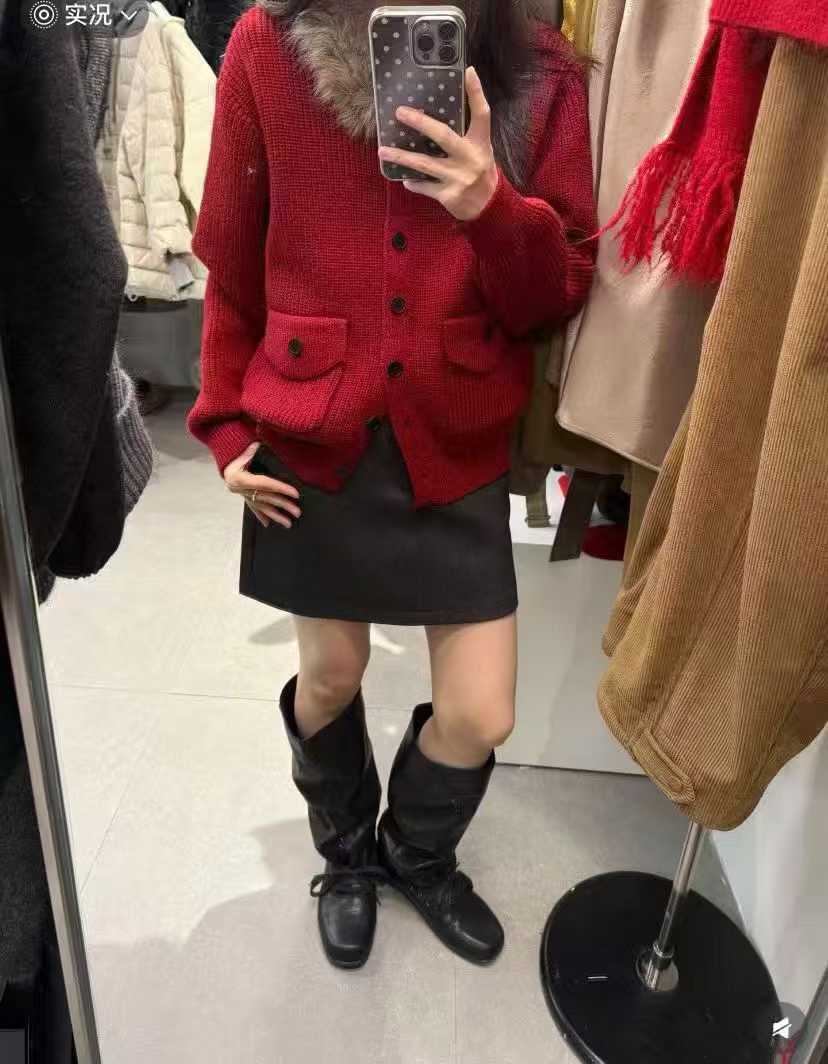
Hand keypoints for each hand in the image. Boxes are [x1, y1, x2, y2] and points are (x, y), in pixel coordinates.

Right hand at [223, 444, 301, 528]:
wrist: (222, 464)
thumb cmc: (232, 456)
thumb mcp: (239, 453)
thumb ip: (249, 451)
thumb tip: (257, 444)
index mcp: (241, 479)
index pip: (265, 484)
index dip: (281, 488)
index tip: (295, 494)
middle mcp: (242, 490)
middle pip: (266, 498)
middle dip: (283, 505)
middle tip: (297, 512)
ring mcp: (243, 496)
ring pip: (262, 507)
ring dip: (276, 516)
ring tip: (288, 523)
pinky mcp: (244, 498)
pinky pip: (254, 508)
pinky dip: (261, 516)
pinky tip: (268, 524)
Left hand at [377, 67, 498, 221]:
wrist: (489, 208)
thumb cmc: (480, 173)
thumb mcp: (481, 151)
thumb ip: (466, 135)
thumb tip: (437, 117)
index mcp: (480, 143)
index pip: (481, 114)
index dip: (476, 92)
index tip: (468, 71)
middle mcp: (470, 158)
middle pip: (443, 135)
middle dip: (420, 123)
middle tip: (400, 112)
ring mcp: (458, 177)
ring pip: (425, 164)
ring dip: (401, 157)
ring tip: (382, 151)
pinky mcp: (449, 195)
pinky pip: (424, 186)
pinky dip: (413, 183)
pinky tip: (404, 179)